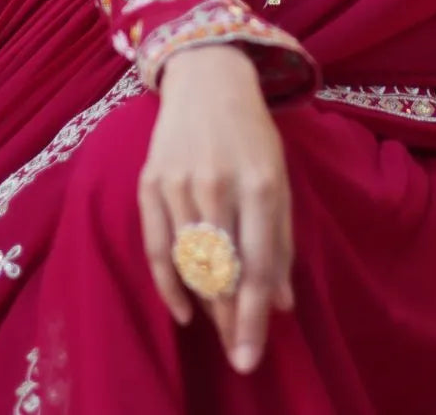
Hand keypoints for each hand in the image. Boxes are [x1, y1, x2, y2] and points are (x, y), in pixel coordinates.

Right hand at [139, 46, 292, 373]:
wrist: (207, 78)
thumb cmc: (252, 132)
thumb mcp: (279, 176)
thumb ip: (280, 239)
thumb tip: (284, 304)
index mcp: (259, 182)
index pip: (257, 266)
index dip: (256, 317)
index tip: (252, 356)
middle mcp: (218, 185)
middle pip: (222, 272)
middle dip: (231, 321)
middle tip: (240, 356)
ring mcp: (179, 184)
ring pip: (190, 265)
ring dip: (206, 304)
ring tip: (222, 329)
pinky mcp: (150, 182)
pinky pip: (157, 248)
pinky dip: (168, 285)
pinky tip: (183, 310)